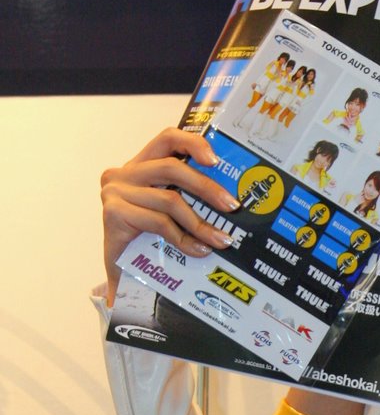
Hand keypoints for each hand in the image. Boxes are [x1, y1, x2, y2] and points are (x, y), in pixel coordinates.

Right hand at [100, 127, 238, 303]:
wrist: (121, 276)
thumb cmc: (147, 244)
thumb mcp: (168, 213)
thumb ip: (186, 197)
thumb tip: (228, 199)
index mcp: (140, 165)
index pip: (167, 138)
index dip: (193, 143)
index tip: (216, 162)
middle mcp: (123, 173)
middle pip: (171, 168)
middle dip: (206, 187)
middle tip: (232, 206)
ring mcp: (115, 192)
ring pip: (169, 200)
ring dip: (200, 223)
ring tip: (221, 239)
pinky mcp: (113, 214)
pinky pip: (159, 222)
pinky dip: (184, 238)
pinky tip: (199, 250)